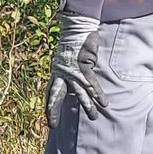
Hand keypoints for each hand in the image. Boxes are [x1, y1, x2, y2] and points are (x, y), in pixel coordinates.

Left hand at [48, 7, 104, 123]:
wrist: (77, 28)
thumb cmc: (73, 44)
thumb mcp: (66, 59)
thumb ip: (67, 71)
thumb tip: (72, 82)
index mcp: (56, 73)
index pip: (50, 92)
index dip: (49, 106)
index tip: (49, 121)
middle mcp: (62, 73)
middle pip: (55, 95)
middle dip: (53, 110)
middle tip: (51, 125)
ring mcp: (73, 71)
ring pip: (79, 92)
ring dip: (87, 106)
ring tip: (93, 118)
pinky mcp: (85, 67)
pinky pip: (92, 84)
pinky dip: (98, 93)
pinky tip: (104, 103)